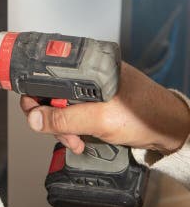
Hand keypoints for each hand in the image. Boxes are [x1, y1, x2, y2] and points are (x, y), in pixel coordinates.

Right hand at [20, 62, 189, 154]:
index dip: (36, 95)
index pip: (46, 75)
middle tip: (60, 133)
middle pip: (50, 93)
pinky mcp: (97, 101)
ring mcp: (93, 88)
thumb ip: (64, 119)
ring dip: (62, 126)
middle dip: (51, 117)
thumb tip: (35, 119)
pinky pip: (73, 112)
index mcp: (90, 66)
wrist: (172, 131)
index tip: (35, 115)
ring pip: (60, 105)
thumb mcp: (100, 120)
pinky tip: (80, 137)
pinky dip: (72, 127)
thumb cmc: (147, 116)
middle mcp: (89, 73)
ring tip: (75, 140)